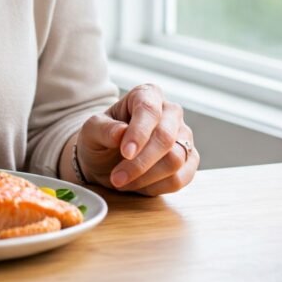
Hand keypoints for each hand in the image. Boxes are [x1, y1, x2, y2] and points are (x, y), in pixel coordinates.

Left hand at [76, 84, 197, 194]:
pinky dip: (156, 187)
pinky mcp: (189, 160)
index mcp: (146, 95)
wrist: (106, 160)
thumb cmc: (101, 139)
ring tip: (122, 180)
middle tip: (117, 178)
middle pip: (165, 137)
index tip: (125, 153)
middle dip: (141, 162)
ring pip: (175, 160)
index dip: (139, 133)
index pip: (149, 110)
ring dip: (145, 177)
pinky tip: (138, 184)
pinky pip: (180, 178)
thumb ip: (104, 129)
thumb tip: (121, 132)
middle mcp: (170, 112)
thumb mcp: (91, 131)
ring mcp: (184, 136)